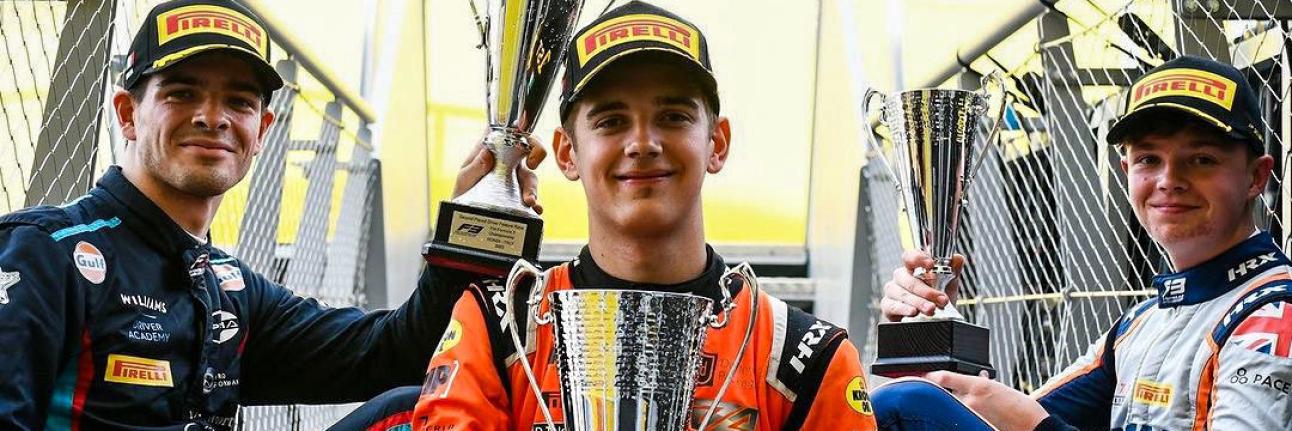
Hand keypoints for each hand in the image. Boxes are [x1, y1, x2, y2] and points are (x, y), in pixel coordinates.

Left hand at [453, 134, 547, 214]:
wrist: (464, 214)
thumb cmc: (464, 190)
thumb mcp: (464, 178)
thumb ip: (475, 167)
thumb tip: (487, 153)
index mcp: (495, 149)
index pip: (513, 131)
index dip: (524, 130)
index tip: (526, 140)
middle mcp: (509, 161)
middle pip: (530, 150)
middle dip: (536, 156)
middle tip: (532, 166)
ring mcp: (516, 178)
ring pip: (531, 176)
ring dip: (533, 187)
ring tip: (530, 201)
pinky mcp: (520, 195)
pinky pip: (532, 196)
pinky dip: (537, 203)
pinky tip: (536, 209)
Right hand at [879, 250, 964, 320]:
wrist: (932, 322)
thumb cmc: (936, 300)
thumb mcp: (948, 285)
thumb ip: (953, 271)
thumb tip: (957, 258)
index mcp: (913, 268)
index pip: (910, 257)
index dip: (918, 258)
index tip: (931, 265)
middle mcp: (901, 277)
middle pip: (907, 278)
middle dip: (926, 290)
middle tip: (941, 300)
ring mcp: (892, 291)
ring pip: (901, 293)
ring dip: (918, 301)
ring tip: (931, 309)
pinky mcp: (887, 306)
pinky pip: (892, 305)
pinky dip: (903, 309)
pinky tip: (913, 312)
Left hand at [924, 371, 1048, 430]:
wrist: (1031, 424)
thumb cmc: (1019, 406)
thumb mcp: (999, 388)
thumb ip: (983, 382)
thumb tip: (977, 376)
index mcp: (977, 385)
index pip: (944, 377)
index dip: (931, 376)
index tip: (925, 376)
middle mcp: (971, 400)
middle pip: (945, 394)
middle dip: (946, 393)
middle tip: (948, 393)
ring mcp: (971, 415)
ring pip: (953, 407)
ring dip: (956, 405)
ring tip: (975, 406)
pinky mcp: (973, 425)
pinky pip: (960, 418)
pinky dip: (961, 416)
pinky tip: (972, 415)